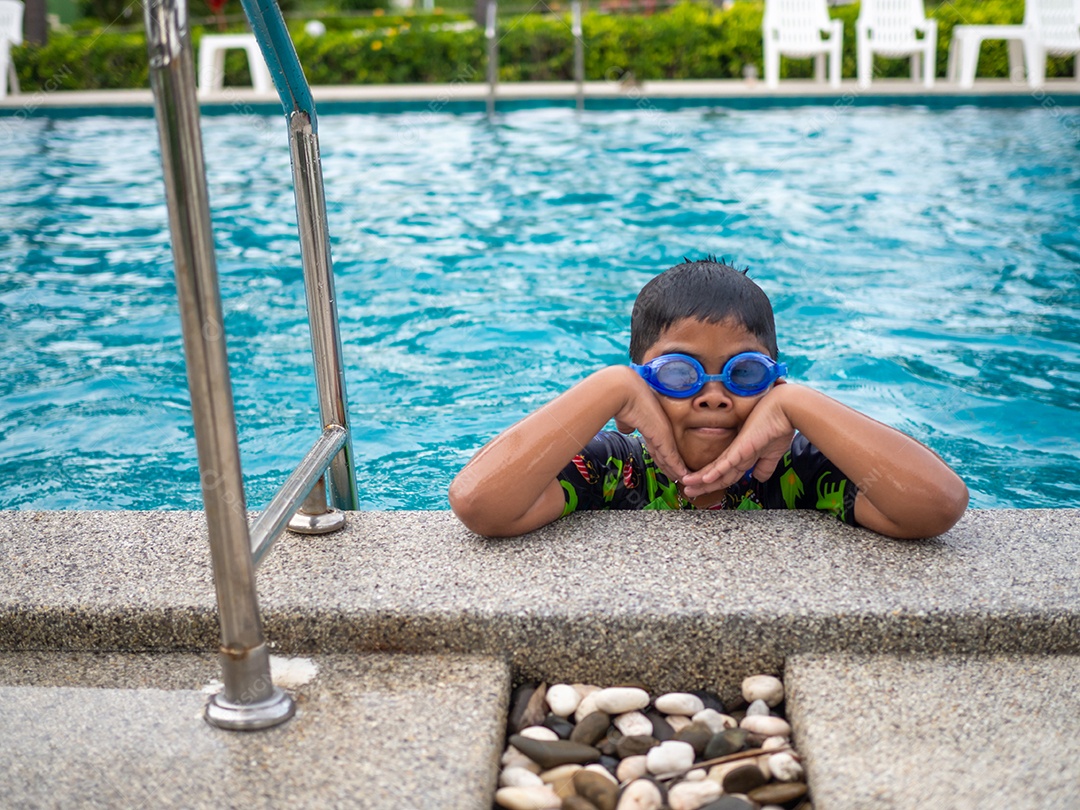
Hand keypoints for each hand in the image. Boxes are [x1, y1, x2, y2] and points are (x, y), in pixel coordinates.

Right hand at [611, 369, 690, 482]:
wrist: (624, 391)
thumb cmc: (621, 399)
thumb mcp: (624, 415)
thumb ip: (626, 424)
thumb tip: (626, 429)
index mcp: (651, 424)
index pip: (659, 445)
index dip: (664, 456)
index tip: (667, 465)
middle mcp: (660, 429)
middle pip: (668, 453)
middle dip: (673, 466)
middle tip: (680, 477)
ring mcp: (663, 433)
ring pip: (671, 458)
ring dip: (677, 471)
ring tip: (684, 480)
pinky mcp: (663, 438)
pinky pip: (672, 458)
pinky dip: (678, 469)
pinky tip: (684, 477)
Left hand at [680, 385, 794, 496]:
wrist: (785, 409)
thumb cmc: (780, 426)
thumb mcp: (773, 453)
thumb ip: (765, 466)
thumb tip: (758, 478)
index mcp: (744, 455)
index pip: (725, 474)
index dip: (715, 483)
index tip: (704, 489)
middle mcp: (737, 453)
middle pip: (716, 474)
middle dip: (701, 485)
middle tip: (688, 491)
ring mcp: (738, 450)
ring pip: (716, 470)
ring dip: (700, 480)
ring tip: (687, 487)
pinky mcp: (741, 447)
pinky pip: (726, 462)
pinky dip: (715, 472)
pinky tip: (704, 479)